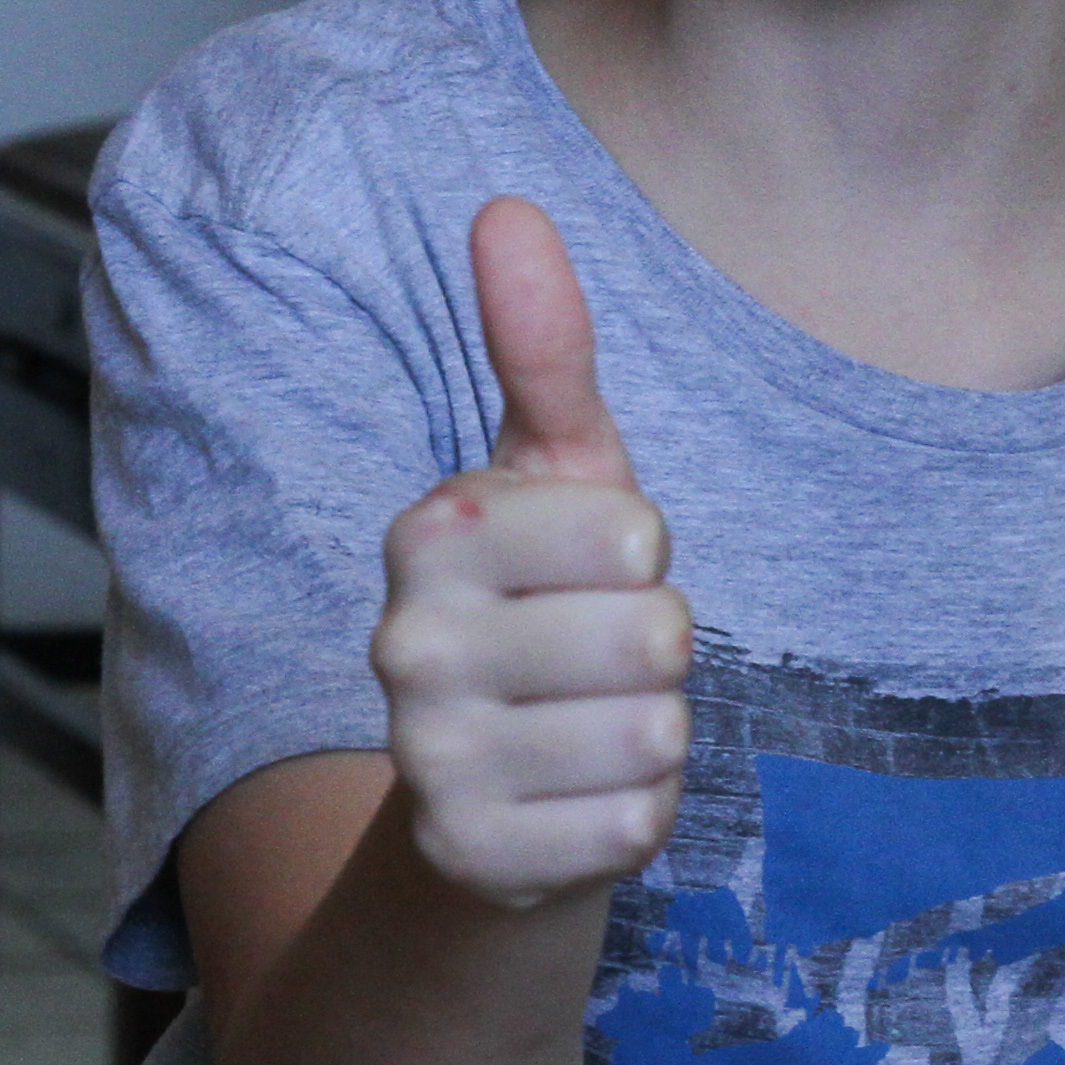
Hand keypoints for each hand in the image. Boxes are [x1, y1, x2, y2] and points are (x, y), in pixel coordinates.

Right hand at [374, 197, 690, 909]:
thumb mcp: (554, 476)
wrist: (481, 804)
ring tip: (589, 727)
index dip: (645, 559)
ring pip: (654, 734)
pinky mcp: (473, 858)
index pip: (634, 532)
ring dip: (652, 736)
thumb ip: (543, 349)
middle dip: (659, 653)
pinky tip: (577, 802)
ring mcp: (430, 759)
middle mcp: (406, 645)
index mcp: (430, 533)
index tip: (590, 575)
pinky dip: (635, 818)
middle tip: (597, 663)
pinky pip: (637, 826)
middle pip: (655, 635)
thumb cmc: (542, 610)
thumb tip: (509, 206)